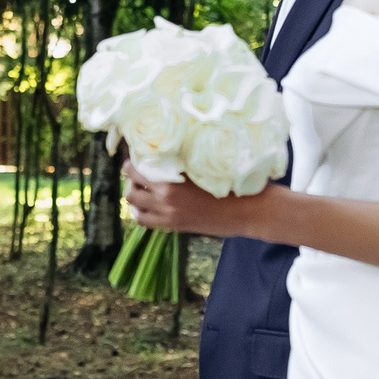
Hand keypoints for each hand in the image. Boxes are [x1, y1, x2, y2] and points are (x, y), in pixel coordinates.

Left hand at [125, 163, 262, 238]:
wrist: (247, 210)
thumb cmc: (230, 182)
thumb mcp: (202, 166)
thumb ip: (179, 162)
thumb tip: (161, 152)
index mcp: (170, 181)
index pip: (135, 169)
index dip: (131, 161)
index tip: (135, 156)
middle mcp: (164, 200)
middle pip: (131, 189)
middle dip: (131, 179)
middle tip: (139, 172)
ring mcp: (168, 216)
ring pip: (135, 208)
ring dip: (135, 197)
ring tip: (142, 189)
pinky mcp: (175, 226)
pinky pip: (146, 222)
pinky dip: (143, 213)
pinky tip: (149, 206)